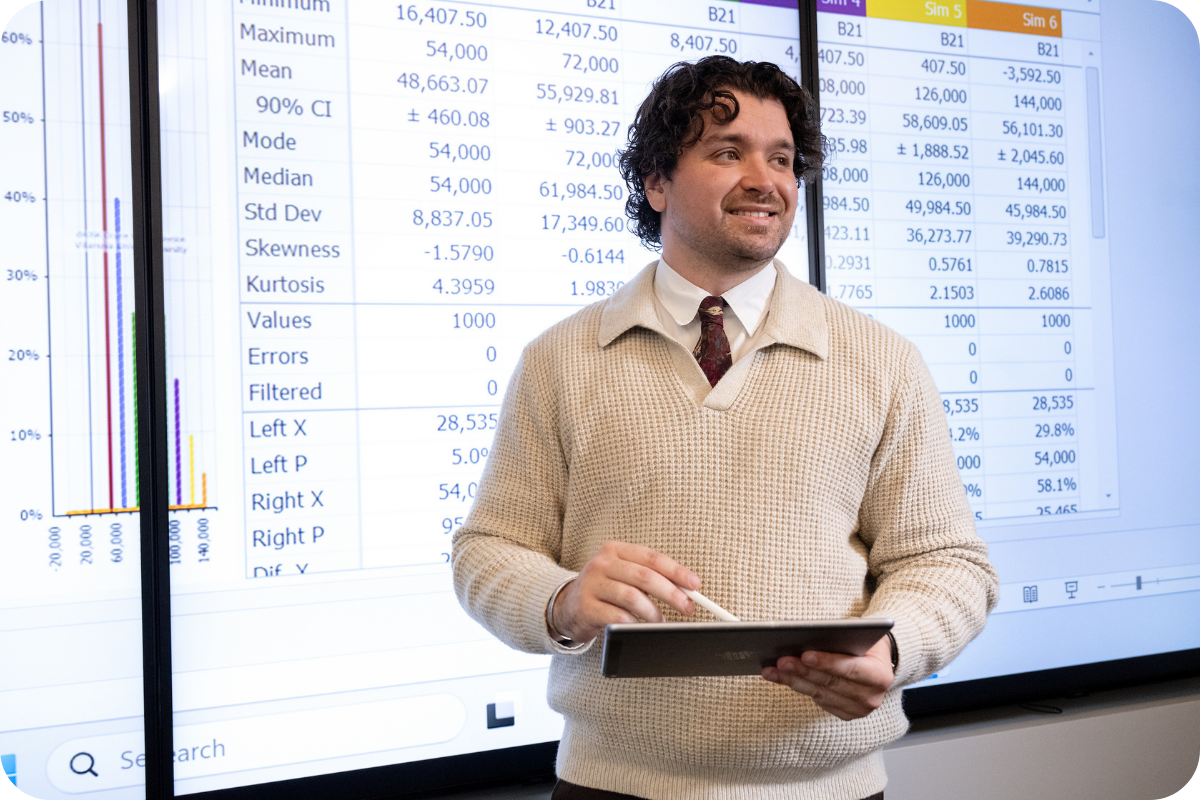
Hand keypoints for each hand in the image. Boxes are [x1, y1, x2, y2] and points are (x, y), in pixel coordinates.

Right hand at [552, 541, 698, 642]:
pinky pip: (617, 617)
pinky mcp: (586, 607)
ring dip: (653, 613)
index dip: (676, 571)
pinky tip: (638, 627)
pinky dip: (634, 624)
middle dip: (671, 593)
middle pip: (644, 577)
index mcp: (614, 550)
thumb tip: (685, 589)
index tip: (695, 584)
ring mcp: (591, 585)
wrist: (567, 607)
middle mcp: (601, 564)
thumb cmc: (604, 590)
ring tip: (660, 621)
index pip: (652, 558)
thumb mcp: (622, 575)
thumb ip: (648, 577)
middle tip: (687, 607)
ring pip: (632, 597)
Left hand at [762, 635, 894, 720]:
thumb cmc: (865, 643)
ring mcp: (859, 709)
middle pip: (830, 684)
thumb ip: (842, 637)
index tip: (805, 655)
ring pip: (820, 694)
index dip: (827, 663)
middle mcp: (872, 697)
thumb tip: (809, 635)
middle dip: (803, 671)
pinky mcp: (846, 714)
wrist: (877, 662)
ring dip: (793, 681)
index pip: (850, 669)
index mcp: (880, 675)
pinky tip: (782, 678)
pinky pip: (818, 701)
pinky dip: (799, 688)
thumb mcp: (860, 633)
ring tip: (773, 670)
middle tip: (781, 661)